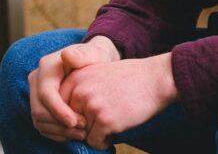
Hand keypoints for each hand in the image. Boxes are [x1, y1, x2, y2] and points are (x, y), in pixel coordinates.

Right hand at [27, 37, 119, 141]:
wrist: (92, 63)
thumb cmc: (94, 58)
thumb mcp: (93, 53)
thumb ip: (83, 54)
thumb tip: (66, 56)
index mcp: (46, 66)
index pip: (45, 93)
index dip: (58, 111)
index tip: (75, 122)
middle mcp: (36, 80)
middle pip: (39, 110)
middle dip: (60, 124)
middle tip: (83, 130)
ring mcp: (35, 94)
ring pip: (39, 121)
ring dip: (59, 131)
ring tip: (82, 134)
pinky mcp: (40, 105)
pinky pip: (42, 125)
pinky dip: (57, 133)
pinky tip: (74, 134)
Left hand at [60, 52, 178, 149]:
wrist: (157, 78)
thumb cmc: (130, 78)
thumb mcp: (97, 74)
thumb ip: (77, 91)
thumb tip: (63, 121)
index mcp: (74, 78)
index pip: (59, 110)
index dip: (74, 117)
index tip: (88, 115)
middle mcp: (79, 91)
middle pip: (70, 124)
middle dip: (85, 126)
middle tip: (104, 115)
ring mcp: (91, 106)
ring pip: (82, 134)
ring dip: (97, 132)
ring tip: (114, 117)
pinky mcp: (104, 120)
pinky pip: (95, 142)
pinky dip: (106, 140)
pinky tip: (118, 126)